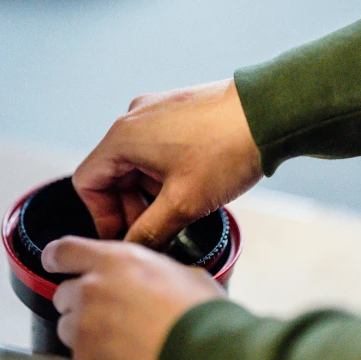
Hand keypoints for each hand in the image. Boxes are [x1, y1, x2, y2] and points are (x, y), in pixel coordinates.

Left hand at [42, 236, 224, 359]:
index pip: (64, 251)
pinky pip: (81, 357)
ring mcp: (84, 330)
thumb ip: (153, 271)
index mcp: (113, 261)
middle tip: (110, 312)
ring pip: (68, 327)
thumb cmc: (201, 319)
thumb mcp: (184, 274)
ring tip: (121, 341)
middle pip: (63, 293)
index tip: (55, 262)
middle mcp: (90, 291)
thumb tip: (157, 277)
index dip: (57, 257)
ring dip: (86, 331)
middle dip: (80, 301)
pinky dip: (97, 359)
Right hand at [72, 79, 261, 249]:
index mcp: (123, 137)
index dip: (102, 216)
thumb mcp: (184, 202)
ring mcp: (156, 111)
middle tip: (155, 232)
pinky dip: (163, 174)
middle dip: (129, 207)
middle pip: (112, 173)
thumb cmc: (228, 149)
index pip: (88, 182)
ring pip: (135, 163)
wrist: (272, 112)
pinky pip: (156, 148)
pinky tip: (189, 189)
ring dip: (148, 193)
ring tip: (178, 212)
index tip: (125, 236)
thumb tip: (134, 249)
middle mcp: (134, 118)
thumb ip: (150, 231)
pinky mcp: (177, 111)